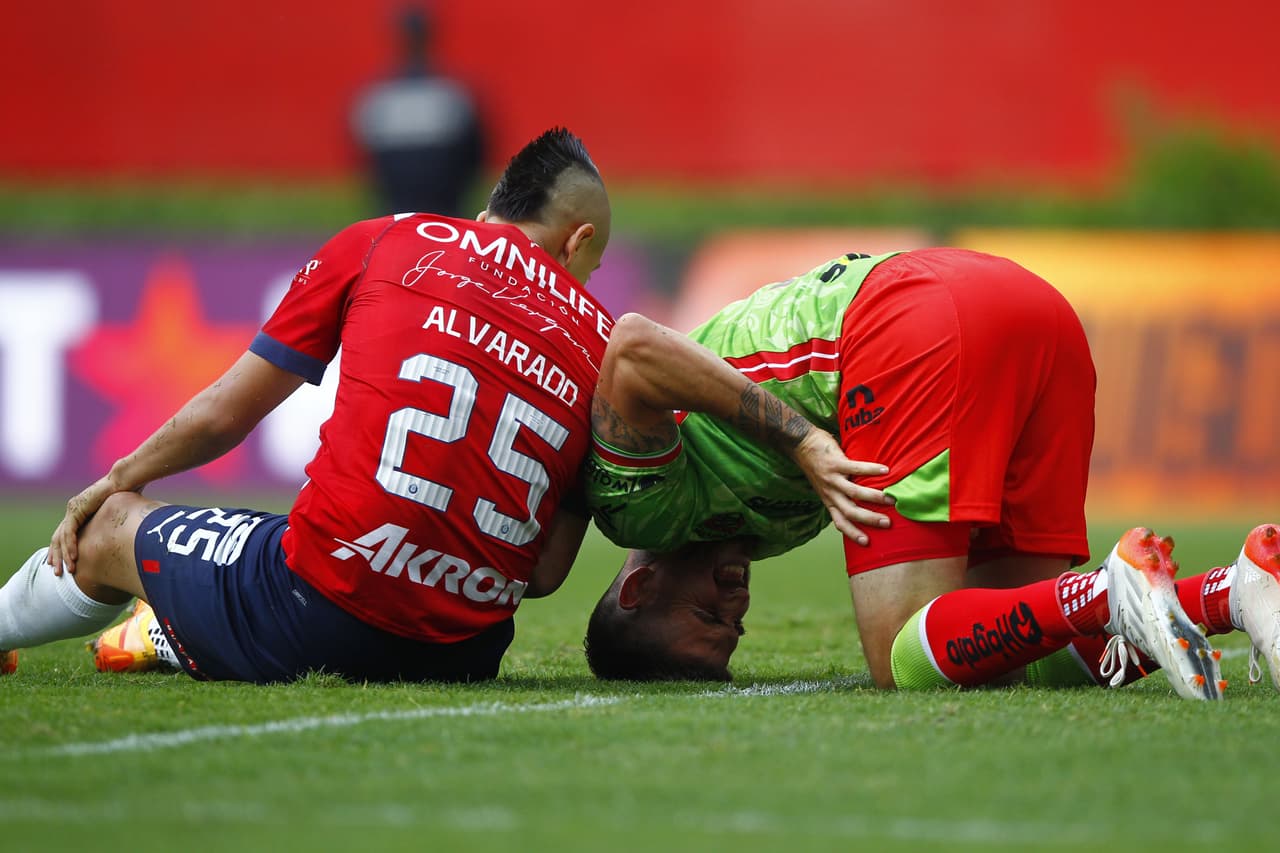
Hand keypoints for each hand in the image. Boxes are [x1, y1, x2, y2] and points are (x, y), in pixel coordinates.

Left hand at [48, 476, 118, 574]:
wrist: (125, 480)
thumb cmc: (127, 493)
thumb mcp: (117, 514)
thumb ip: (113, 524)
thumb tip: (125, 536)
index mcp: (80, 511)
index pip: (66, 534)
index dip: (62, 549)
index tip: (62, 563)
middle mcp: (73, 510)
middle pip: (59, 537)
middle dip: (57, 556)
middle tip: (57, 572)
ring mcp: (73, 509)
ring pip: (61, 537)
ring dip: (63, 555)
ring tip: (66, 571)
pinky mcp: (77, 510)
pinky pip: (69, 532)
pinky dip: (70, 546)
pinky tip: (73, 558)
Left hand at [792, 429, 893, 545]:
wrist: (800, 445)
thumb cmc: (816, 466)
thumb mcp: (824, 487)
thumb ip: (838, 495)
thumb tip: (859, 503)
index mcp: (828, 500)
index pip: (839, 522)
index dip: (852, 533)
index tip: (866, 542)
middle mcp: (830, 492)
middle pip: (850, 512)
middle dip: (869, 520)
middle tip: (887, 523)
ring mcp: (832, 478)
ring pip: (854, 493)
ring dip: (874, 498)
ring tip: (890, 500)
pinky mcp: (836, 463)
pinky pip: (856, 468)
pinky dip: (872, 470)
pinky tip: (885, 471)